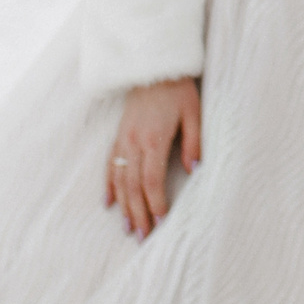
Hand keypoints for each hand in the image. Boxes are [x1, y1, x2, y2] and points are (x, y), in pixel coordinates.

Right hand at [104, 77, 200, 238]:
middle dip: (138, 212)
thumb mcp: (195, 113)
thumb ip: (194, 141)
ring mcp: (123, 139)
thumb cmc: (179, 90)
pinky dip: (109, 185)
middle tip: (143, 236)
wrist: (154, 67)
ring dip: (123, 205)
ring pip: (119, 179)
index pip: (151, 179)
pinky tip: (109, 202)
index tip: (160, 221)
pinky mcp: (118, 136)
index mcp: (154, 139)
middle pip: (133, 185)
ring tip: (128, 227)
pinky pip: (110, 165)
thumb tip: (194, 169)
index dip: (155, 202)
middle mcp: (134, 142)